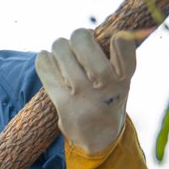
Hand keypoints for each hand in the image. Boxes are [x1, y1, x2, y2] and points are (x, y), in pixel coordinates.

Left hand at [35, 29, 138, 153]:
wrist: (99, 139)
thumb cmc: (108, 100)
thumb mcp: (122, 82)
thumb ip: (116, 59)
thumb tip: (94, 30)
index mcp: (125, 78)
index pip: (122, 43)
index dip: (115, 36)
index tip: (111, 38)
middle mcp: (107, 86)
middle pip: (84, 43)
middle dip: (78, 35)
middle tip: (77, 39)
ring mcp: (84, 95)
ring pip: (63, 53)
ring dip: (59, 47)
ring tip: (61, 50)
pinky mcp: (64, 104)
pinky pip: (47, 72)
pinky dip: (43, 60)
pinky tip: (45, 57)